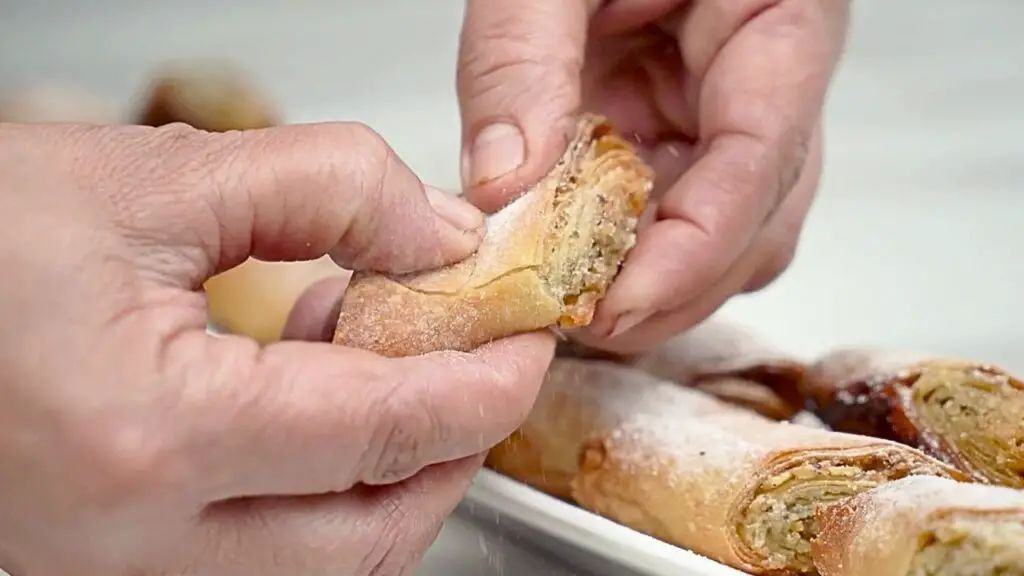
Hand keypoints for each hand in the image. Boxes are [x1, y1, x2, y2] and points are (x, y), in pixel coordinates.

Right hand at [0, 122, 553, 574]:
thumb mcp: (152, 180)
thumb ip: (327, 189)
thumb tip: (439, 237)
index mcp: (146, 437)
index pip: (386, 431)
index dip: (484, 384)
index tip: (525, 344)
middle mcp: (124, 547)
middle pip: (369, 534)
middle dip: (449, 451)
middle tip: (475, 367)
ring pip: (318, 570)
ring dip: (382, 481)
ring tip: (371, 371)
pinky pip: (250, 566)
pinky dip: (309, 501)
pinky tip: (298, 415)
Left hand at [456, 0, 848, 352]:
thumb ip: (521, 59)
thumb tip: (502, 187)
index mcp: (780, 20)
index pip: (763, 159)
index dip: (694, 251)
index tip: (615, 307)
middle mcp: (771, 81)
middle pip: (758, 223)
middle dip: (673, 289)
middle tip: (581, 323)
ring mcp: (731, 113)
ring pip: (727, 235)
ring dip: (654, 283)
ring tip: (573, 303)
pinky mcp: (687, 129)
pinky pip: (675, 210)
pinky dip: (626, 250)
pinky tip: (575, 261)